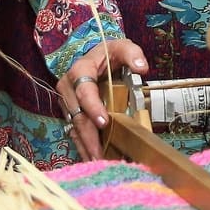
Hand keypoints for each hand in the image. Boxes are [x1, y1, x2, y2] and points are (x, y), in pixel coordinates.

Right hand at [56, 37, 147, 160]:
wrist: (95, 57)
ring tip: (97, 162)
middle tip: (100, 155)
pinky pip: (75, 131)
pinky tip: (92, 158)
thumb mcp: (121, 47)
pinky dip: (83, 146)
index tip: (104, 122)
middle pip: (77, 115)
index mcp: (80, 70)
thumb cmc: (108, 54)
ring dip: (85, 146)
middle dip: (89, 136)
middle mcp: (68, 87)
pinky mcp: (70, 113)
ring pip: (74, 126)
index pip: (85, 91)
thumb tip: (142, 67)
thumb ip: (132, 54)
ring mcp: (67, 102)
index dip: (93, 107)